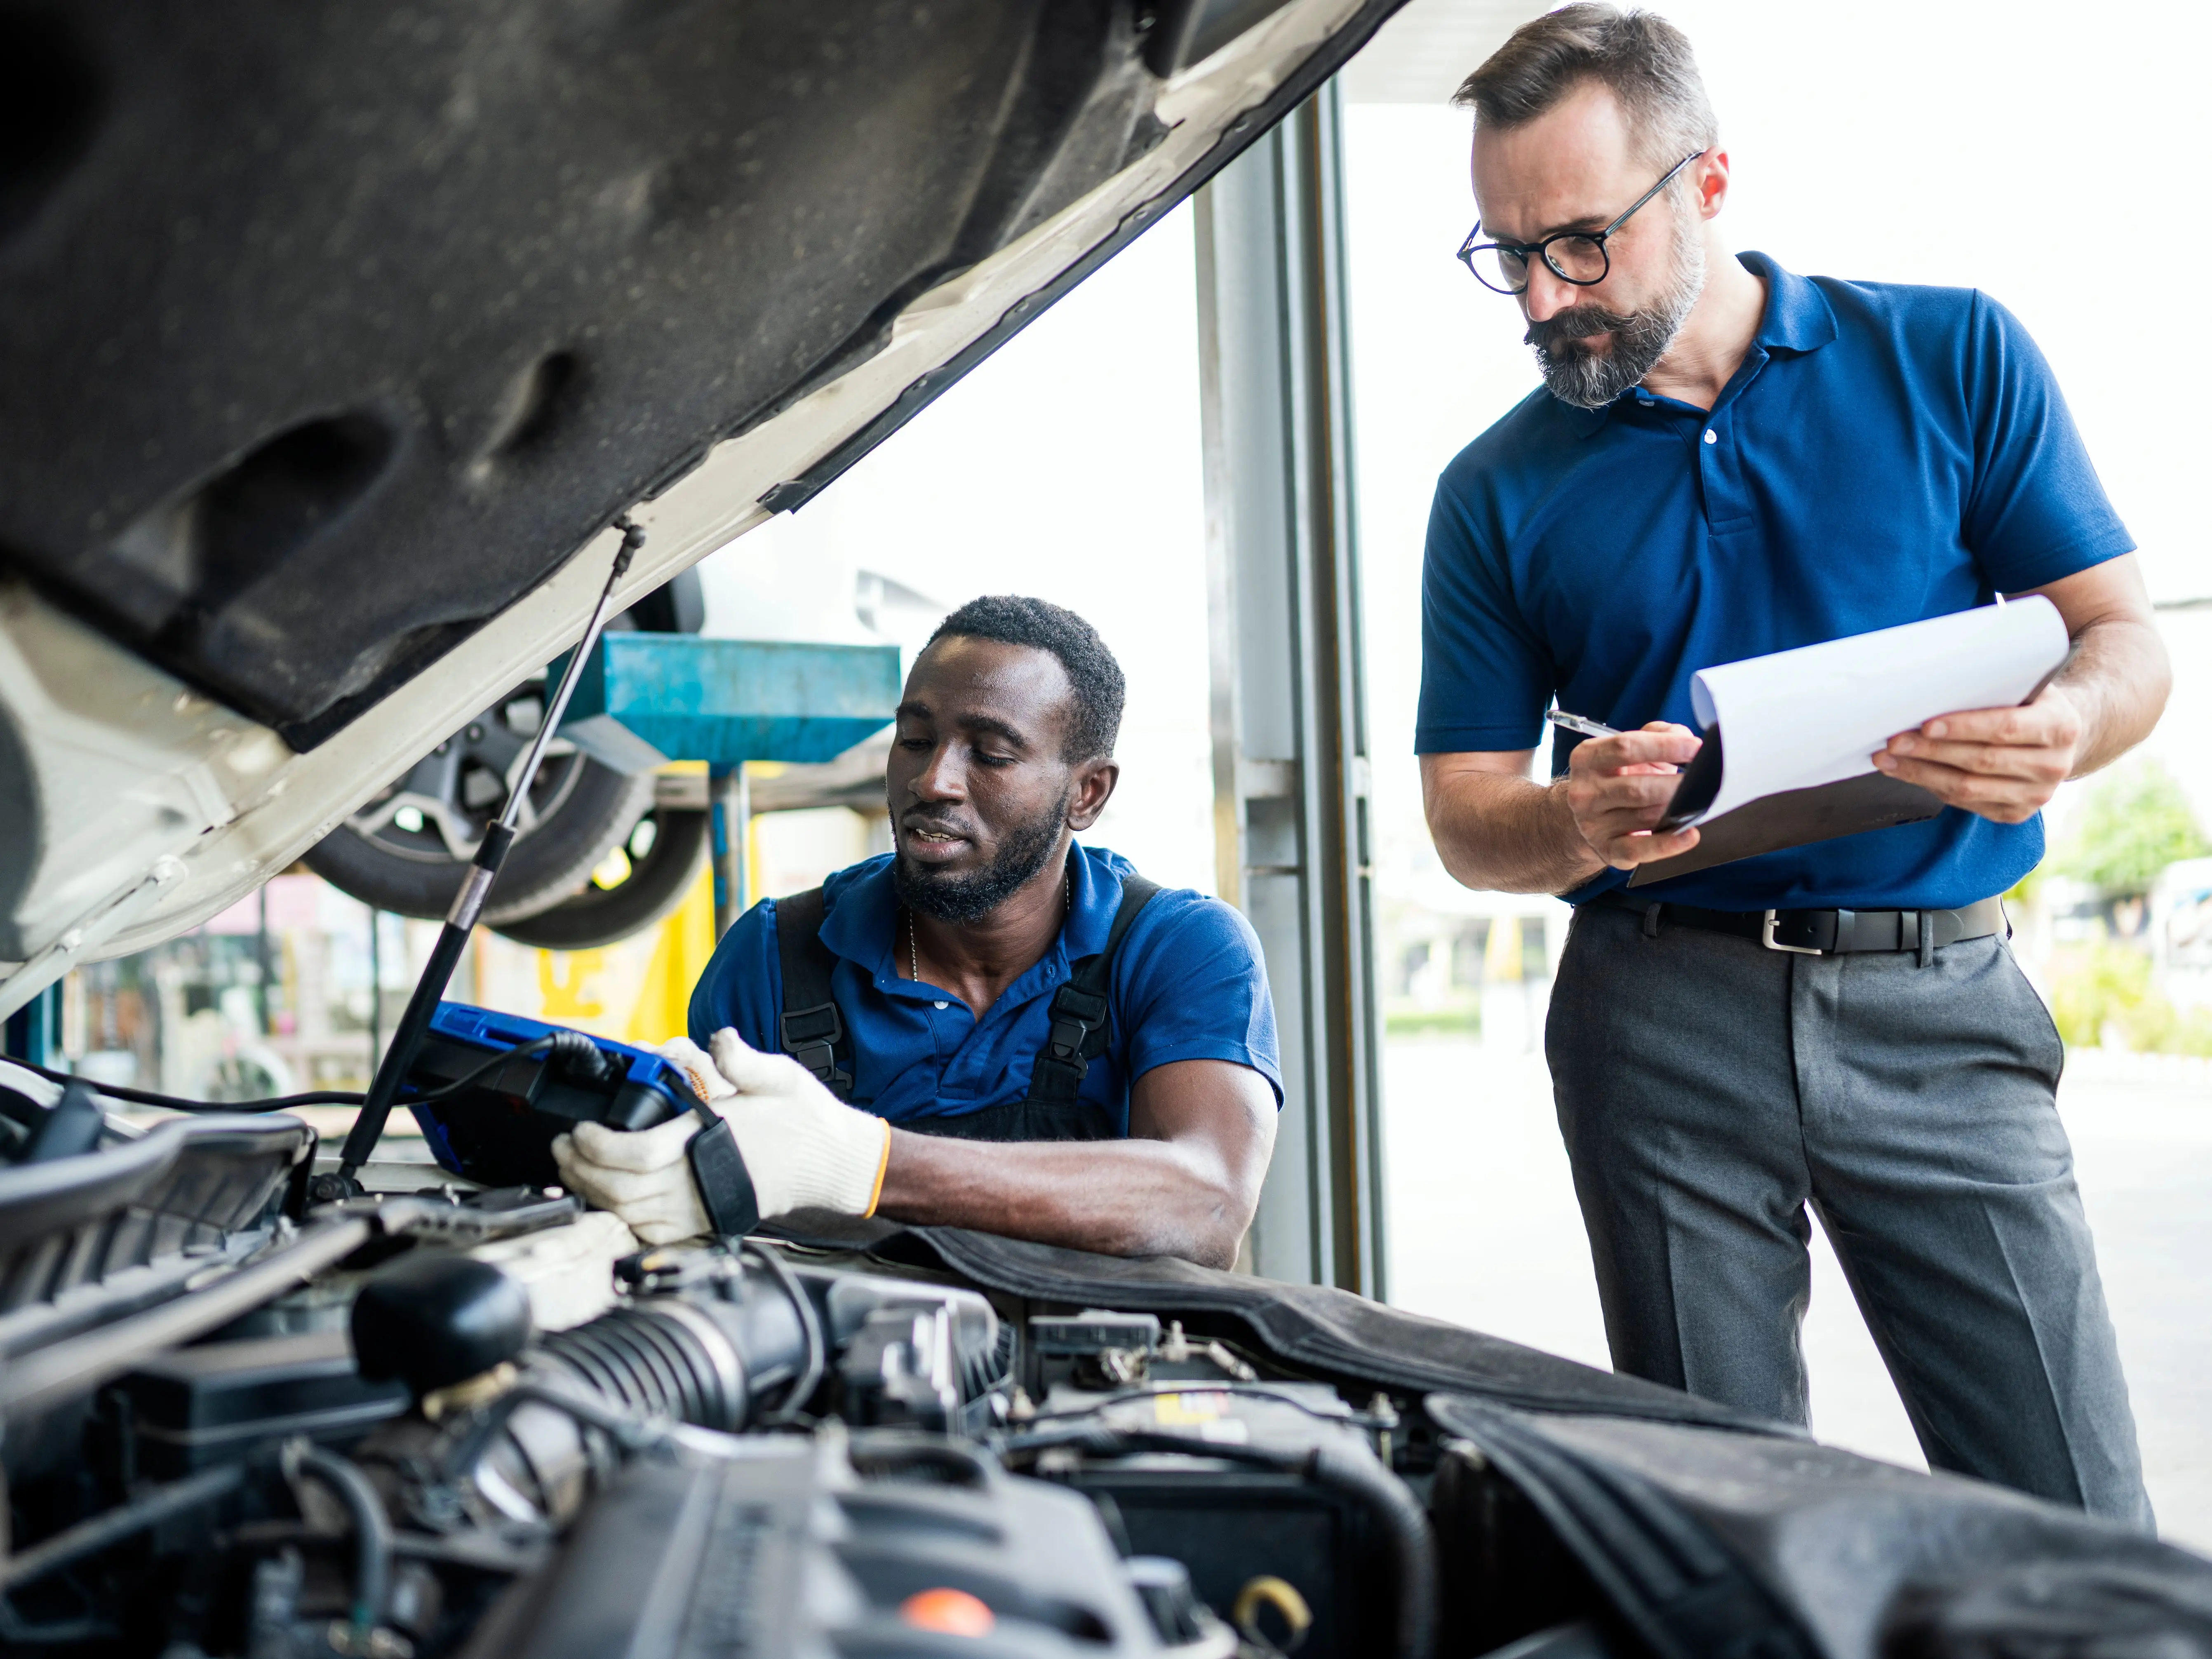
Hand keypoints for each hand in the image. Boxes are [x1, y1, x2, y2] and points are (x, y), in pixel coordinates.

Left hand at [550, 1032, 890, 1243]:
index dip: (598, 1145)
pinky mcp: (706, 1221)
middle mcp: (702, 1178)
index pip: (637, 1153)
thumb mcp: (780, 1076)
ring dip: (594, 1194)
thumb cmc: (805, 1119)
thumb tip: (720, 1042)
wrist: (833, 1164)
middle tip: (561, 1148)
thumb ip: (745, 1060)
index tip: (578, 1129)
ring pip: (630, 1212)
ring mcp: (703, 1205)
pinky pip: (652, 1231)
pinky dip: (621, 1219)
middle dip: (582, 1169)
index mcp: (713, 1139)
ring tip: (574, 1171)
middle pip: (621, 1189)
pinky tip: (606, 1200)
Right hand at [1562, 722, 1704, 870]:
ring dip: (1675, 810)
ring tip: (1695, 802)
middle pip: (1636, 788)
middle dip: (1674, 785)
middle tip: (1702, 782)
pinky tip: (1689, 834)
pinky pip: (1639, 849)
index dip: (1664, 746)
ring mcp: (1592, 824)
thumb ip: (1656, 734)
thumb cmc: (1618, 779)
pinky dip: (1668, 844)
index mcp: (1587, 759)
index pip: (1625, 748)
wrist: (1591, 816)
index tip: (1694, 747)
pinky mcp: (1607, 849)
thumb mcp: (1632, 750)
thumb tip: (1683, 738)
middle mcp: (1584, 792)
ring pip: (1644, 817)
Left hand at [1873, 683, 2081, 824]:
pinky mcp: (2016, 813)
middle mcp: (2054, 765)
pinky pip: (1965, 803)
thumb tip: (1933, 685)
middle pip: (1981, 761)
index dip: (1964, 727)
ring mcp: (2036, 794)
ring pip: (1968, 788)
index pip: (2006, 728)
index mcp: (2061, 727)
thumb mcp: (2025, 686)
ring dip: (1921, 773)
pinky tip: (1907, 772)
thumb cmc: (2028, 704)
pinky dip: (1931, 787)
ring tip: (1889, 759)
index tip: (1927, 725)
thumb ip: (1993, 686)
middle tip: (1894, 741)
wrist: (2056, 737)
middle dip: (1931, 751)